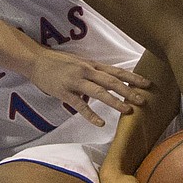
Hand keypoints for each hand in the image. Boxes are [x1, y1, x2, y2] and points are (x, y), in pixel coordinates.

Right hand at [28, 52, 147, 124]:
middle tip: (143, 100)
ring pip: (99, 92)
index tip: (147, 84)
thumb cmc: (58, 62)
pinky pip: (80, 105)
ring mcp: (75, 81)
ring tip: (127, 110)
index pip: (116, 71)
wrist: (36, 60)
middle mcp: (86, 71)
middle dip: (128, 91)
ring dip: (114, 101)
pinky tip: (100, 123)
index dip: (132, 77)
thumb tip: (106, 83)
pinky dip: (91, 114)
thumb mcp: (79, 62)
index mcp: (92, 65)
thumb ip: (93, 72)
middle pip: (111, 81)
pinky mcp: (64, 92)